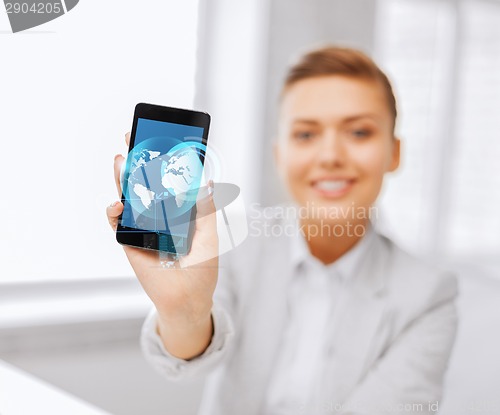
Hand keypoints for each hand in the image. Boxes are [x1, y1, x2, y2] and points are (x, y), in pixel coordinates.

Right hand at [106, 133, 218, 357]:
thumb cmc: (202, 267)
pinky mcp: (130, 241)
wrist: (188, 298)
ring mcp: (142, 225)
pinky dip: (115, 211)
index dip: (163, 158)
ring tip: (121, 159)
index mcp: (178, 208)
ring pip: (128, 196)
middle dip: (139, 159)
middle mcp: (159, 213)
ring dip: (122, 178)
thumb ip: (205, 209)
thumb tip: (208, 180)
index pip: (168, 178)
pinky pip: (117, 223)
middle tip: (132, 135)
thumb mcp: (208, 235)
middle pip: (145, 181)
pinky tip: (119, 204)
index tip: (161, 137)